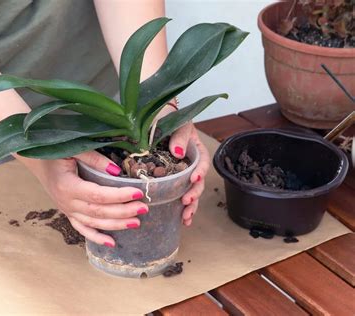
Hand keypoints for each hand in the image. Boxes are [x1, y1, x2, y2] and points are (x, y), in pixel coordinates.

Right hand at [19, 153, 147, 247]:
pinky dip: (96, 237)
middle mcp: (67, 202)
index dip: (118, 196)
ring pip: (93, 223)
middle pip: (98, 212)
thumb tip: (116, 171)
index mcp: (67, 186)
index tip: (138, 192)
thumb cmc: (55, 152)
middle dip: (123, 212)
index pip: (98, 195)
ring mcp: (67, 210)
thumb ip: (94, 159)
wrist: (36, 161)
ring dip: (116, 225)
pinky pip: (82, 229)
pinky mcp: (68, 213)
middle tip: (144, 208)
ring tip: (136, 222)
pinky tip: (111, 243)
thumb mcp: (73, 150)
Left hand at [159, 104, 210, 226]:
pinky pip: (175, 194)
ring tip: (186, 218)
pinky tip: (179, 220)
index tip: (194, 178)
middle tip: (186, 202)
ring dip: (190, 206)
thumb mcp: (177, 122)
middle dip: (194, 194)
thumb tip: (177, 151)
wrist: (153, 118)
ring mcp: (179, 173)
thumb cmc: (167, 117)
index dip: (200, 171)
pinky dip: (177, 208)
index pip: (202, 162)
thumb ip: (179, 136)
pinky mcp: (167, 180)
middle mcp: (189, 164)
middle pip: (197, 182)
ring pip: (188, 192)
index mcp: (194, 150)